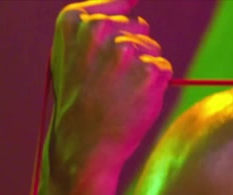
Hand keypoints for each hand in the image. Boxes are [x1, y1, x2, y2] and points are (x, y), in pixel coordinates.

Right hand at [49, 0, 171, 174]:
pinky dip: (156, 84)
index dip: (121, 20)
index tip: (116, 47)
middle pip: (137, 25)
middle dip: (132, 49)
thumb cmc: (77, 100)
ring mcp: (126, 49)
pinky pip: (163, 66)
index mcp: (73, 21)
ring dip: (144, 68)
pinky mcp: (150, 69)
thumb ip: (93, 27)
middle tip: (111, 80)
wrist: (84, 143)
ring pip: (151, 47)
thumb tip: (134, 7)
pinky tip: (134, 99)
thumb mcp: (69, 57)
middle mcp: (99, 29)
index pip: (115, 4)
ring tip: (121, 91)